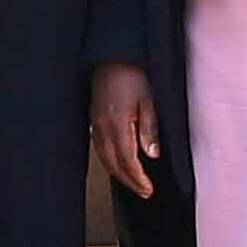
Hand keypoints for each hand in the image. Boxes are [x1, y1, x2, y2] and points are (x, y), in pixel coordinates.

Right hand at [89, 62, 160, 199]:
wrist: (114, 55)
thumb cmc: (134, 73)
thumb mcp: (150, 100)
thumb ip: (150, 129)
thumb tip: (152, 155)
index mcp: (117, 124)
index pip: (127, 161)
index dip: (138, 179)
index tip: (148, 189)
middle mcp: (102, 127)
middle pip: (113, 164)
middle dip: (128, 181)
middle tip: (144, 191)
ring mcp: (95, 122)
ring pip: (104, 157)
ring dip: (118, 173)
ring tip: (132, 182)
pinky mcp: (94, 117)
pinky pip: (99, 146)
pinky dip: (108, 160)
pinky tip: (117, 162)